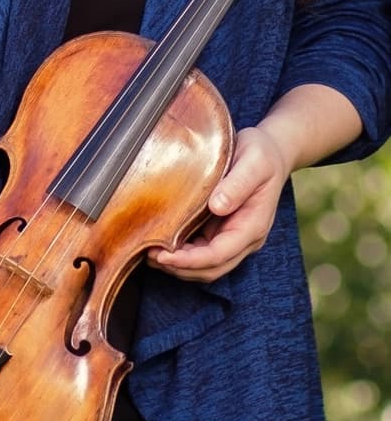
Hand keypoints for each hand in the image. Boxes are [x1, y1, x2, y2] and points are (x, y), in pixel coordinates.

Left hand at [149, 125, 290, 283]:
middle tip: (149, 256)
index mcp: (253, 226)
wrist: (270, 152)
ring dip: (178, 265)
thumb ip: (237, 184)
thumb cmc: (262, 155)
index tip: (164, 256)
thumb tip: (216, 207)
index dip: (190, 260)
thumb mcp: (254, 163)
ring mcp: (233, 236)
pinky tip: (161, 244)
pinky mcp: (221, 230)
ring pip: (205, 265)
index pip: (219, 255)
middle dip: (180, 267)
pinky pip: (201, 251)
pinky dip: (181, 254)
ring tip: (149, 253)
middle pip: (211, 268)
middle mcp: (244, 238)